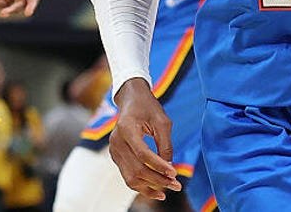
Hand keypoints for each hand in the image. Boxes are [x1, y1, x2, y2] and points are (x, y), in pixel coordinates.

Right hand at [109, 78, 180, 200]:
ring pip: (130, 177)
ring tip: (167, 190)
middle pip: (136, 169)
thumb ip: (166, 144)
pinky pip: (128, 175)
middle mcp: (116, 141)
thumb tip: (169, 168)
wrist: (131, 99)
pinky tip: (156, 189)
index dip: (159, 166)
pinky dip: (142, 184)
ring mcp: (114, 150)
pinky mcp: (116, 156)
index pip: (143, 154)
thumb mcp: (162, 121)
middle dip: (157, 179)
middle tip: (176, 185)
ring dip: (150, 187)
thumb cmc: (148, 107)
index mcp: (126, 128)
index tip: (175, 173)